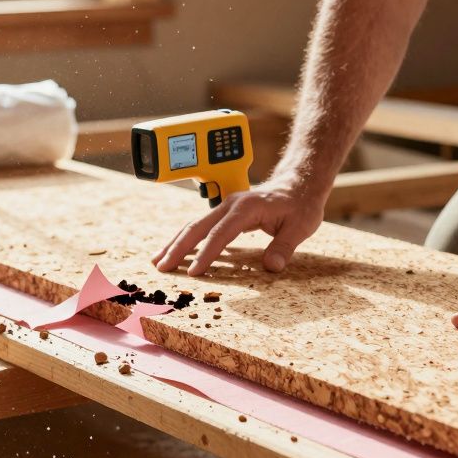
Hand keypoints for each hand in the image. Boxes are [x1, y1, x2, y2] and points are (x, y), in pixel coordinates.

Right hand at [152, 179, 324, 275]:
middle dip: (178, 248)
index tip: (193, 273)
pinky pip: (201, 226)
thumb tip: (272, 266)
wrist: (298, 184)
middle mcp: (231, 204)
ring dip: (175, 243)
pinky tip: (175, 251)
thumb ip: (284, 246)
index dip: (206, 254)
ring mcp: (226, 207)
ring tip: (157, 261)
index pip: (221, 234)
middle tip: (162, 268)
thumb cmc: (300, 204)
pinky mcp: (225, 212)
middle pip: (197, 227)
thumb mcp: (300, 226)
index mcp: (246, 207)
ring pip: (194, 225)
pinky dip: (186, 239)